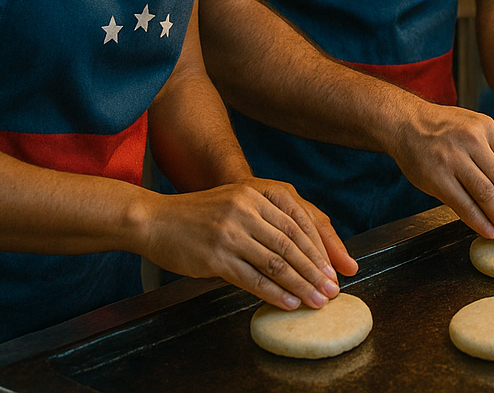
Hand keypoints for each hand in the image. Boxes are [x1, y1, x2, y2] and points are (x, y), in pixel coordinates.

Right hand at [136, 179, 355, 311]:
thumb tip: (308, 249)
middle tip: (333, 289)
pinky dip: (274, 293)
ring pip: (276, 262)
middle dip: (316, 270)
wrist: (157, 220)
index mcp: (259, 191)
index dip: (322, 247)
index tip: (337, 268)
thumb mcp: (239, 201)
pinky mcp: (216, 257)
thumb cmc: (203, 214)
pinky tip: (289, 303)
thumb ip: (271, 218)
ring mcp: (231, 232)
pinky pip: (252, 279)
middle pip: (292, 243)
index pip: (300, 222)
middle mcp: (247, 208)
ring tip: (317, 300)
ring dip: (300, 285)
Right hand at [382, 99, 493, 243]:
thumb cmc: (443, 129)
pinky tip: (489, 231)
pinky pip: (462, 203)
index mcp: (486, 129)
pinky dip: (478, 220)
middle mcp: (472, 142)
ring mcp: (453, 159)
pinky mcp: (436, 176)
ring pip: (485, 194)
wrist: (405, 123)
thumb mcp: (473, 127)